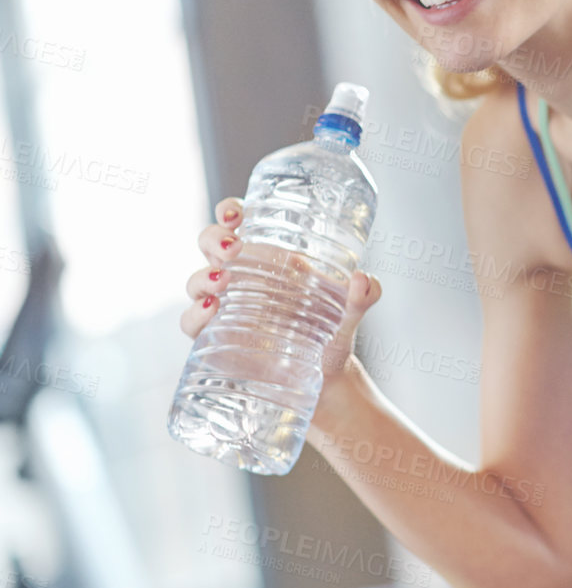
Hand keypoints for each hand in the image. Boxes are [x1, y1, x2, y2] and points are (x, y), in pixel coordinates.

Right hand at [181, 195, 382, 382]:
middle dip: (212, 239)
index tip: (236, 214)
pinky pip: (192, 322)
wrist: (327, 376)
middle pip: (209, 245)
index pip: (237, 223)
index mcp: (269, 259)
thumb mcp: (349, 311)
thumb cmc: (333, 332)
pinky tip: (212, 311)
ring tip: (222, 281)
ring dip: (202, 277)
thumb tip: (364, 280)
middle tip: (233, 247)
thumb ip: (363, 295)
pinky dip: (195, 314)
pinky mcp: (218, 337)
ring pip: (196, 282)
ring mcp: (226, 307)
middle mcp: (242, 277)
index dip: (229, 211)